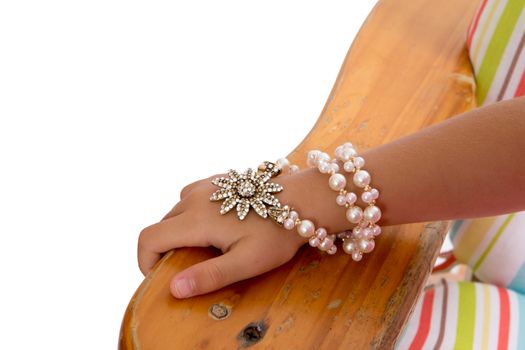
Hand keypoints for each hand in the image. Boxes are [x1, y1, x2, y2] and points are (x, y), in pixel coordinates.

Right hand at [137, 171, 310, 298]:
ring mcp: (207, 184)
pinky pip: (191, 197)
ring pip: (176, 210)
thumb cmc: (276, 233)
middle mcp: (195, 196)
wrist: (302, 199)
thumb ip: (209, 276)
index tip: (160, 276)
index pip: (149, 238)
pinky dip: (192, 214)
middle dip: (167, 249)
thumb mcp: (246, 262)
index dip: (145, 261)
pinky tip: (217, 223)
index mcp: (196, 218)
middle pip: (162, 225)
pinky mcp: (218, 179)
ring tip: (206, 246)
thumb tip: (173, 289)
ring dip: (180, 230)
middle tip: (192, 266)